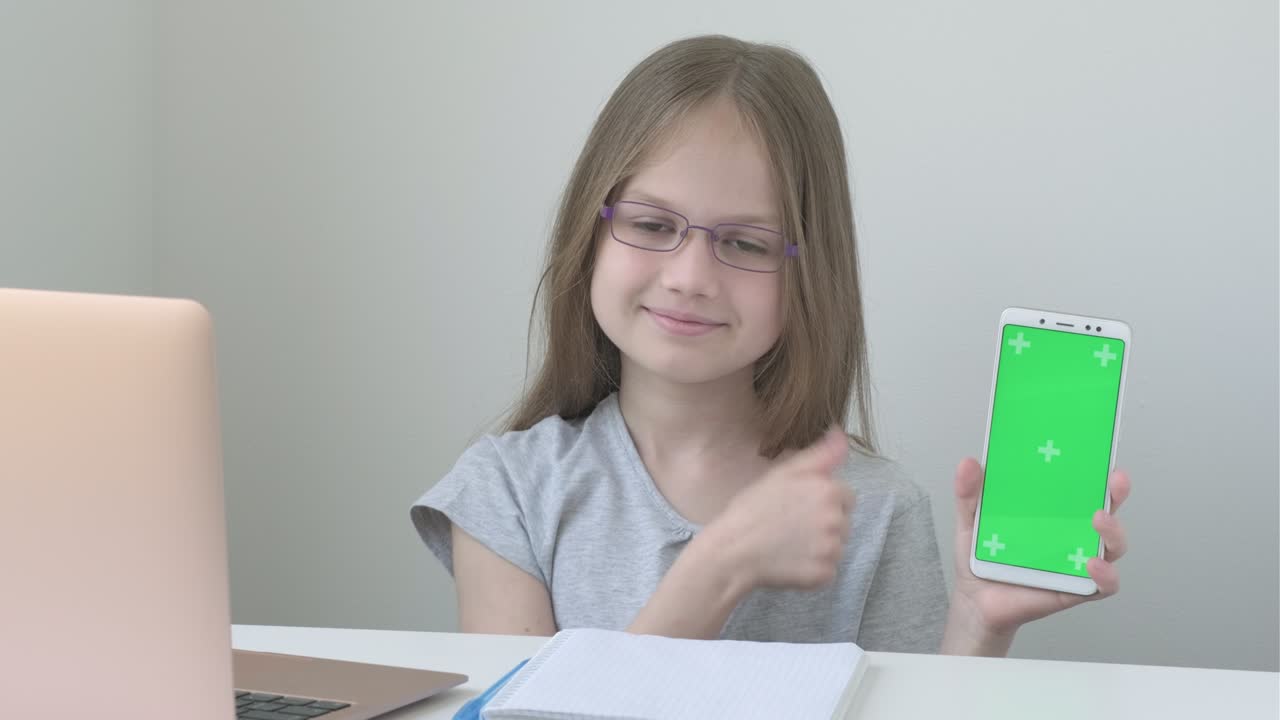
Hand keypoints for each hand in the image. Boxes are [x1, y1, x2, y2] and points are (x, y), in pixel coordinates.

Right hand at [707, 426, 853, 590]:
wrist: (733, 551)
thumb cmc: (752, 509)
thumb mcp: (782, 473)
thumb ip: (819, 455)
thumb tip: (841, 434)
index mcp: (829, 490)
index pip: (845, 495)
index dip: (823, 500)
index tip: (799, 506)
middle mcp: (837, 519)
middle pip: (844, 520)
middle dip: (824, 522)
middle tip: (791, 525)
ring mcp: (832, 549)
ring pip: (837, 545)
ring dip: (820, 545)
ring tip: (788, 543)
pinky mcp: (825, 574)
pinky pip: (828, 569)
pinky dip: (814, 568)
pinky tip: (790, 561)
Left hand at [947, 458, 1130, 646]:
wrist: (975, 601)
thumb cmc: (981, 557)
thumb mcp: (970, 519)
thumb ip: (969, 492)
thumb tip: (968, 463)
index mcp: (1051, 510)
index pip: (1081, 485)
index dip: (1097, 469)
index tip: (1102, 453)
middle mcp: (1070, 532)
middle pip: (1106, 509)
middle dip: (1116, 493)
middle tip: (1114, 481)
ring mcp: (1077, 560)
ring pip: (1112, 545)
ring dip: (1113, 531)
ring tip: (1098, 520)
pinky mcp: (1076, 589)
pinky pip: (1103, 585)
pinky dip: (1105, 575)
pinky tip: (1092, 564)